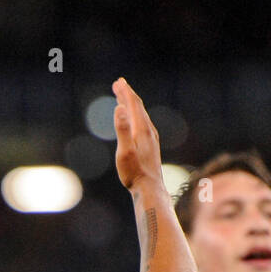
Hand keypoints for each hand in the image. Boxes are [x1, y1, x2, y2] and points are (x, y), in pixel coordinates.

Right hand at [112, 77, 164, 191]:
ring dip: (132, 106)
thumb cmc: (134, 173)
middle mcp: (149, 132)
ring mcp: (151, 139)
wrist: (150, 189)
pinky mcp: (151, 147)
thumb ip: (122, 129)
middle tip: (119, 84)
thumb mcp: (125, 151)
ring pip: (141, 116)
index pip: (133, 105)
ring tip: (123, 99)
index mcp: (142, 130)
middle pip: (138, 108)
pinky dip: (136, 117)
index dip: (125, 92)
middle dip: (128, 95)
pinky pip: (143, 125)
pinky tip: (134, 122)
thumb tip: (119, 108)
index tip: (118, 82)